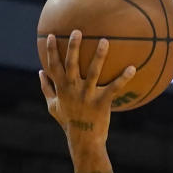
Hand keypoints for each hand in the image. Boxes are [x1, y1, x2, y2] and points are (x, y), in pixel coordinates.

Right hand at [39, 31, 136, 145]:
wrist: (84, 141)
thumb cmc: (69, 122)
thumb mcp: (53, 106)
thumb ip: (46, 88)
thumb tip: (40, 72)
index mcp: (61, 88)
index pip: (54, 66)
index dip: (52, 50)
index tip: (52, 35)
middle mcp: (73, 89)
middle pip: (71, 64)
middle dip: (73, 47)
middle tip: (77, 31)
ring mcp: (87, 95)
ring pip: (93, 72)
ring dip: (99, 56)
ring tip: (104, 41)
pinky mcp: (102, 103)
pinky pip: (114, 88)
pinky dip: (123, 79)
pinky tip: (132, 68)